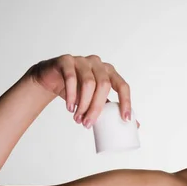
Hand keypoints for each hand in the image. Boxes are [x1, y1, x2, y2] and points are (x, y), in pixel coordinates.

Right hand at [24, 54, 139, 128]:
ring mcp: (82, 60)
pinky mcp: (66, 61)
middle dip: (97, 107)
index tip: (125, 119)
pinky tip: (70, 107)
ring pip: (88, 83)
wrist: (51, 80)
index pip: (122, 85)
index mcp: (109, 72)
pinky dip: (71, 95)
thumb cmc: (76, 90)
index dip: (126, 101)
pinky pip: (71, 77)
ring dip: (83, 104)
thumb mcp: (95, 99)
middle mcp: (98, 64)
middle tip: (88, 123)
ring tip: (77, 118)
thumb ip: (111, 108)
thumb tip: (134, 125)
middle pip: (104, 85)